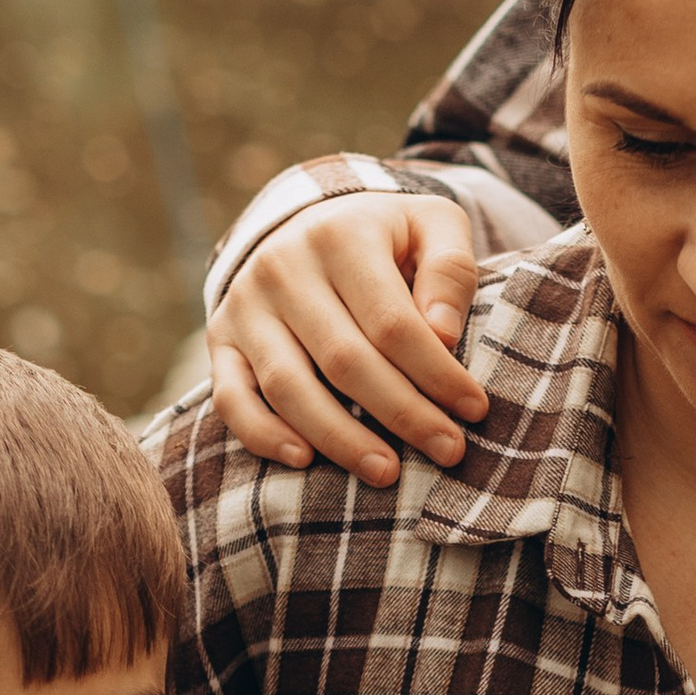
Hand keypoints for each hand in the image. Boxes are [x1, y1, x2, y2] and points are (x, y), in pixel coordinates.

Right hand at [206, 196, 482, 485]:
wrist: (308, 221)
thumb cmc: (386, 237)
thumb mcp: (430, 225)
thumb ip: (449, 269)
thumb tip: (444, 335)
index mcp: (340, 236)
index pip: (392, 322)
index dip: (436, 373)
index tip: (475, 410)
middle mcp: (282, 267)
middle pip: (344, 359)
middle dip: (402, 413)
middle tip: (449, 451)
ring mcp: (245, 306)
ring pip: (288, 385)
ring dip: (339, 438)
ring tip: (387, 473)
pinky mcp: (220, 340)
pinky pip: (231, 398)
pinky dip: (262, 434)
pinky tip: (303, 460)